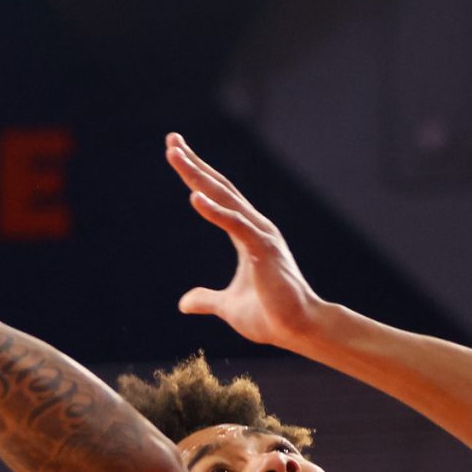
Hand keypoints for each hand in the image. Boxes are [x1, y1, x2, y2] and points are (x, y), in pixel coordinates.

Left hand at [168, 133, 328, 348]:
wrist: (299, 330)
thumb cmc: (271, 316)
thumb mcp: (228, 307)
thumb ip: (207, 299)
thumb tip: (184, 303)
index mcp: (246, 234)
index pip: (217, 197)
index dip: (196, 174)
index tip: (177, 152)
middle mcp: (254, 227)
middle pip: (219, 188)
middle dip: (194, 164)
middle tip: (172, 142)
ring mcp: (260, 236)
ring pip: (225, 198)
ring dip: (199, 176)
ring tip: (176, 156)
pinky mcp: (264, 250)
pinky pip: (236, 226)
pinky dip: (215, 211)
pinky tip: (194, 198)